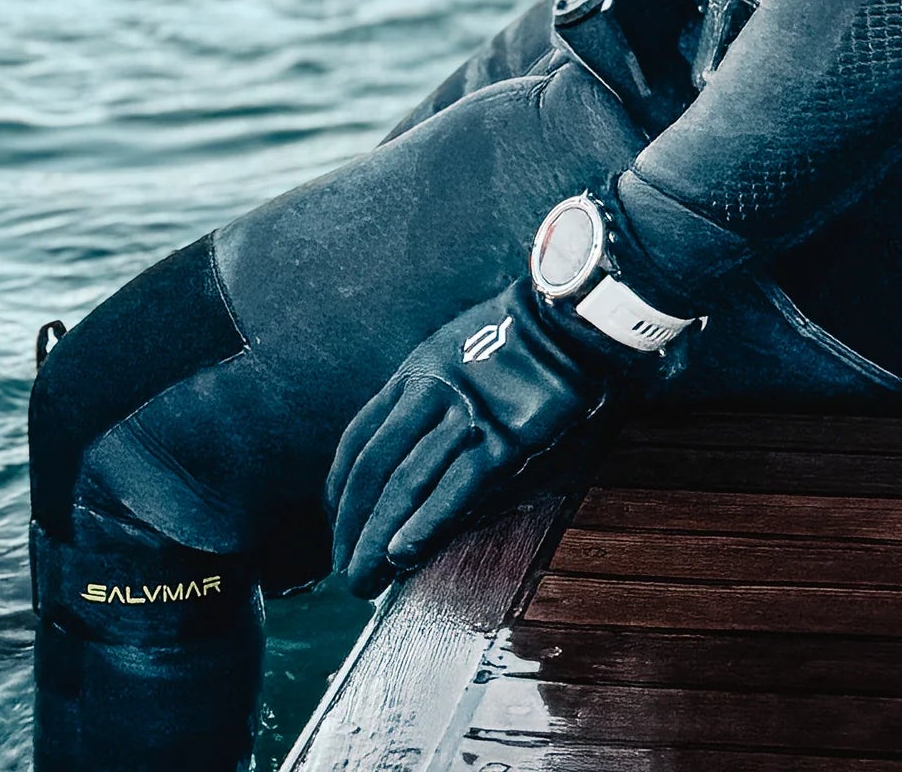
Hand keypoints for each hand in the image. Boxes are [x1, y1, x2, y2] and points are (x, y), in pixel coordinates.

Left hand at [327, 280, 612, 597]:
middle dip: (352, 528)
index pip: (358, 442)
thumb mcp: (449, 352)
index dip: (340, 493)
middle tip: (346, 573)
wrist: (565, 323)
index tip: (337, 529)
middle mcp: (429, 395)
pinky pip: (454, 487)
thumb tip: (396, 447)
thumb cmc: (510, 341)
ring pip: (405, 483)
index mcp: (412, 374)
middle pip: (374, 470)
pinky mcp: (504, 440)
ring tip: (364, 578)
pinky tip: (404, 554)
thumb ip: (420, 393)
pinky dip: (424, 523)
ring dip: (378, 538)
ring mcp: (465, 418)